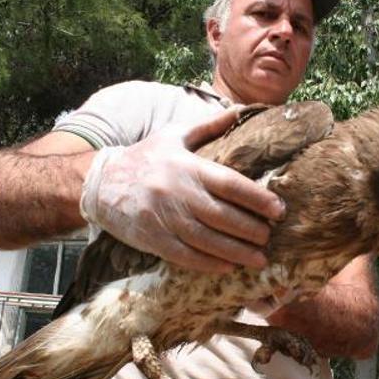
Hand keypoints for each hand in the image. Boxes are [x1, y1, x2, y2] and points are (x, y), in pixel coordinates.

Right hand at [80, 108, 284, 272]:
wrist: (100, 182)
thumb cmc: (145, 157)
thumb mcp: (174, 135)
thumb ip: (208, 125)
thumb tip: (238, 110)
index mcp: (187, 167)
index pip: (230, 184)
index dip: (257, 198)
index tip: (278, 209)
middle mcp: (178, 193)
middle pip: (222, 216)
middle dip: (250, 229)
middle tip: (270, 237)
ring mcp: (164, 219)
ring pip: (207, 240)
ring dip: (235, 252)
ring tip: (259, 259)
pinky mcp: (153, 239)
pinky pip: (184, 255)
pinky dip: (207, 263)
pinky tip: (227, 268)